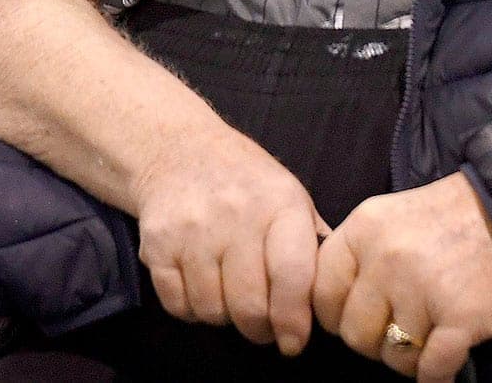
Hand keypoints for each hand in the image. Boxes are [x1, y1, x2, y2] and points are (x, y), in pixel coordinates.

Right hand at [134, 131, 324, 355]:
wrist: (178, 149)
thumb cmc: (245, 181)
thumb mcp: (290, 196)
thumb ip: (312, 244)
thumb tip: (333, 296)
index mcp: (279, 204)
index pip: (292, 276)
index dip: (294, 320)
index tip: (294, 341)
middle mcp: (235, 215)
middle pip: (250, 306)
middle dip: (259, 329)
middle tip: (261, 324)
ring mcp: (192, 230)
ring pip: (213, 311)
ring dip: (224, 316)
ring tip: (228, 294)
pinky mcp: (158, 244)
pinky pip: (178, 305)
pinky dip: (191, 309)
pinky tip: (200, 285)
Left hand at [313, 174, 491, 380]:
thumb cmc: (446, 218)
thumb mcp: (387, 218)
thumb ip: (357, 257)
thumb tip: (329, 307)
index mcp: (362, 230)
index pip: (322, 294)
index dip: (336, 316)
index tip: (355, 319)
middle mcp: (387, 258)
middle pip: (355, 334)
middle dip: (374, 342)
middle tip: (398, 331)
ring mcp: (423, 289)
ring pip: (393, 356)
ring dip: (409, 358)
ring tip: (426, 339)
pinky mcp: (461, 318)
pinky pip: (431, 370)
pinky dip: (436, 376)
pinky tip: (442, 368)